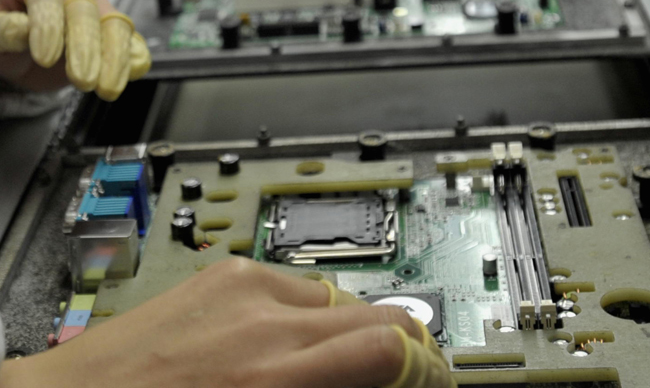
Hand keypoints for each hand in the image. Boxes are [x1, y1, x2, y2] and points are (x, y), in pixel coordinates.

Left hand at [0, 0, 149, 97]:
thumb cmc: (4, 33)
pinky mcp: (112, 23)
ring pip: (111, 22)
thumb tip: (20, 30)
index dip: (47, 24)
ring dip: (112, 56)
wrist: (22, 49)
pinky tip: (134, 70)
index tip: (44, 57)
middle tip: (80, 79)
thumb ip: (2, 30)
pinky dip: (132, 54)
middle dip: (83, 45)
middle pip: (82, 7)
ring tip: (106, 88)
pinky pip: (127, 37)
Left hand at [0, 258, 451, 387]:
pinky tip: (291, 343)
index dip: (424, 369)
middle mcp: (266, 319)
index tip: (429, 383)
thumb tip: (364, 385)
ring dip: (354, 330)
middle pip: (380, 316)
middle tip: (401, 379)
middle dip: (401, 351)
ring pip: (340, 299)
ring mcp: (242, 286)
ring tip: (342, 367)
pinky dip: (308, 313)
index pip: (391, 348)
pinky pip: (294, 285)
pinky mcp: (220, 273)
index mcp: (275, 372)